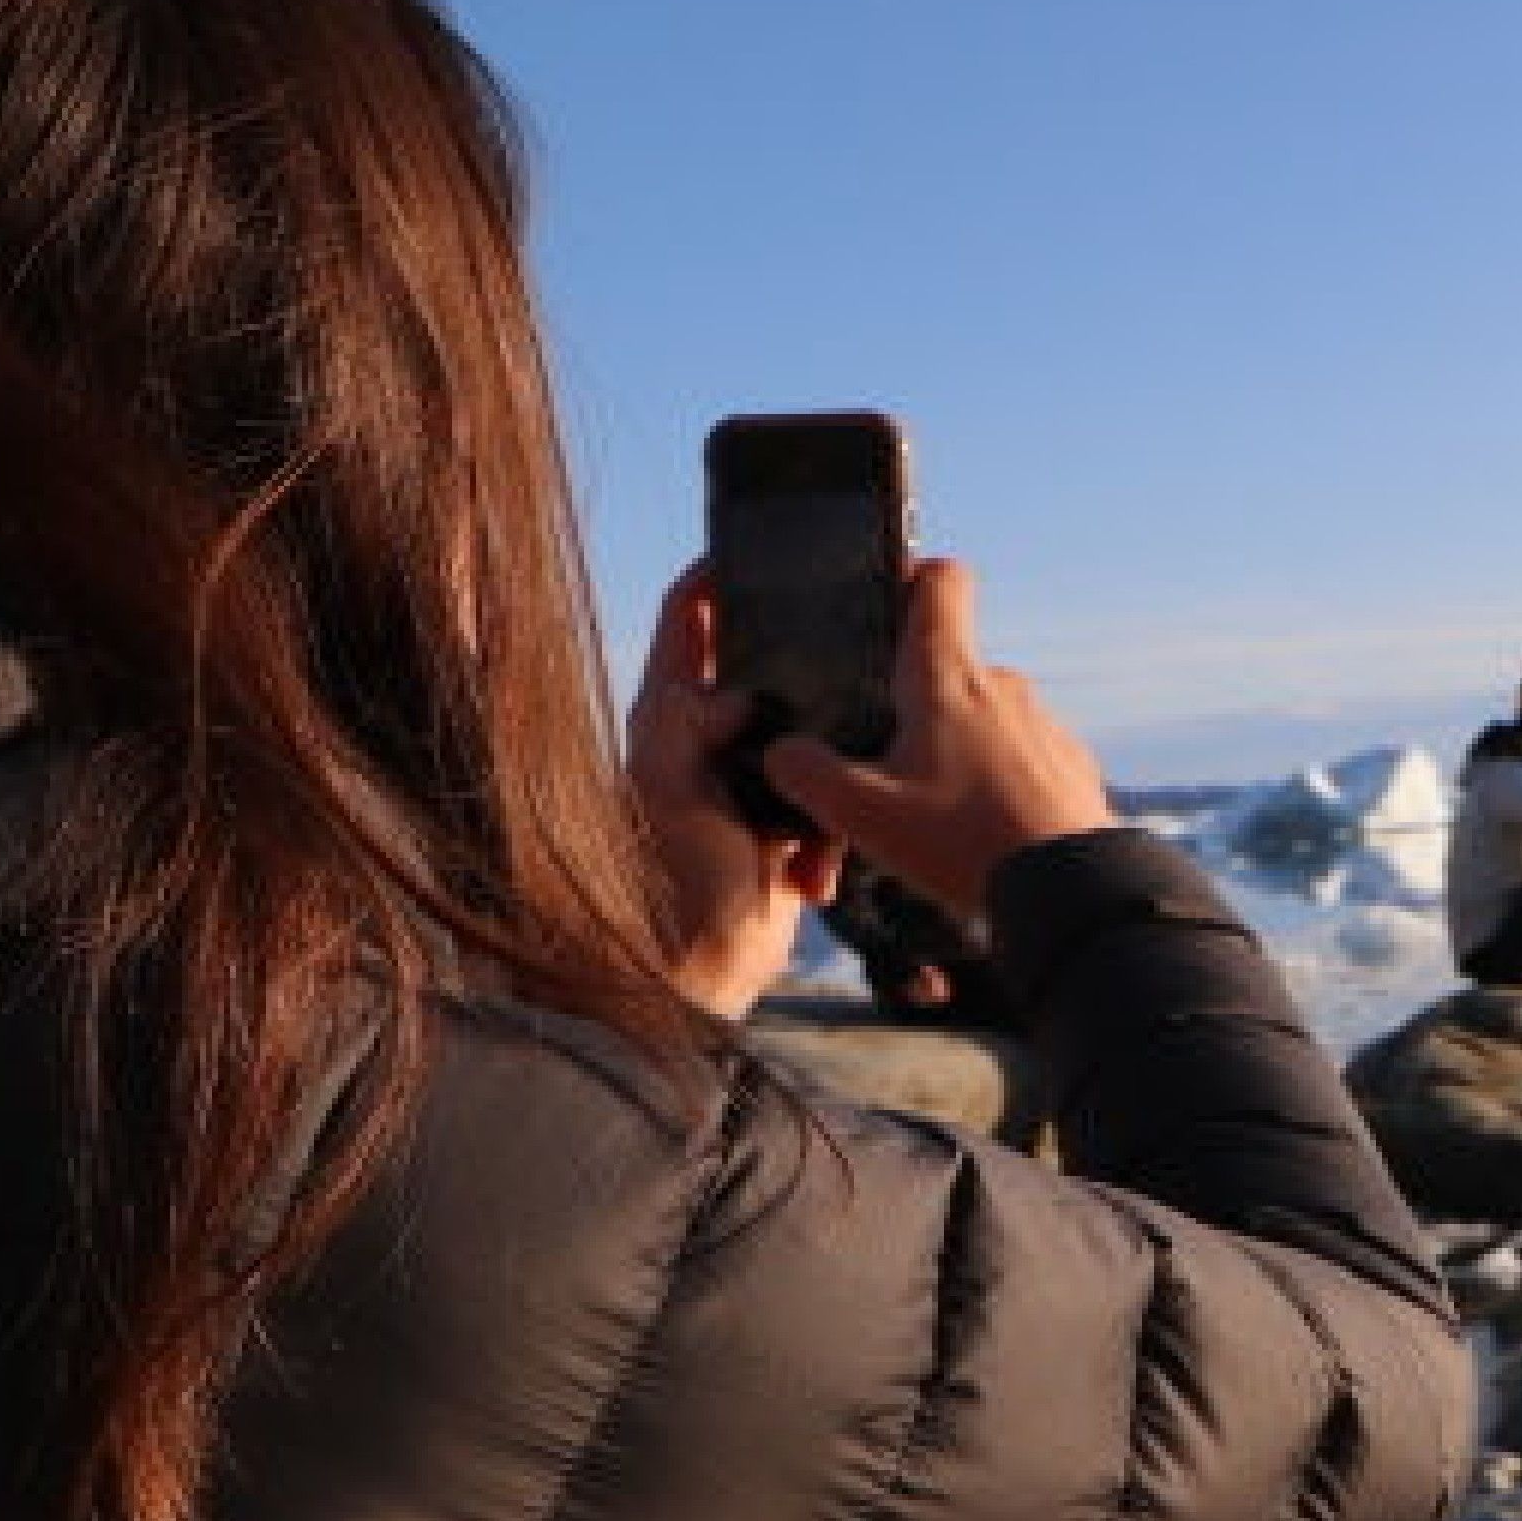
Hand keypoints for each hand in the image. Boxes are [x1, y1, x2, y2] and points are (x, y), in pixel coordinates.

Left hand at [628, 564, 843, 1015]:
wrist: (692, 972)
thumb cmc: (665, 876)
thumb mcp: (664, 782)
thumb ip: (688, 717)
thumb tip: (742, 694)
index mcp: (665, 715)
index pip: (689, 618)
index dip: (719, 574)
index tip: (764, 548)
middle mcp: (703, 740)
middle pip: (758, 662)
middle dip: (801, 651)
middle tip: (849, 625)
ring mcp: (743, 782)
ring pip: (801, 727)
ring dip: (826, 747)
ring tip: (856, 744)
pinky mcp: (777, 827)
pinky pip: (821, 797)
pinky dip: (829, 824)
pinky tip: (817, 861)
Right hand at [763, 557, 1112, 916]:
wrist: (1069, 890)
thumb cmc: (963, 842)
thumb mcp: (862, 814)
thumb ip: (807, 774)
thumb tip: (779, 752)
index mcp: (948, 677)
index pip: (940, 581)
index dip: (912, 579)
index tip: (888, 605)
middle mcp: (1001, 686)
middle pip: (949, 669)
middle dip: (915, 707)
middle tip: (884, 767)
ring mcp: (1042, 724)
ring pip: (984, 721)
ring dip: (957, 754)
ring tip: (934, 818)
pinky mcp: (1069, 766)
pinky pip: (1021, 761)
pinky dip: (997, 786)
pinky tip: (981, 835)